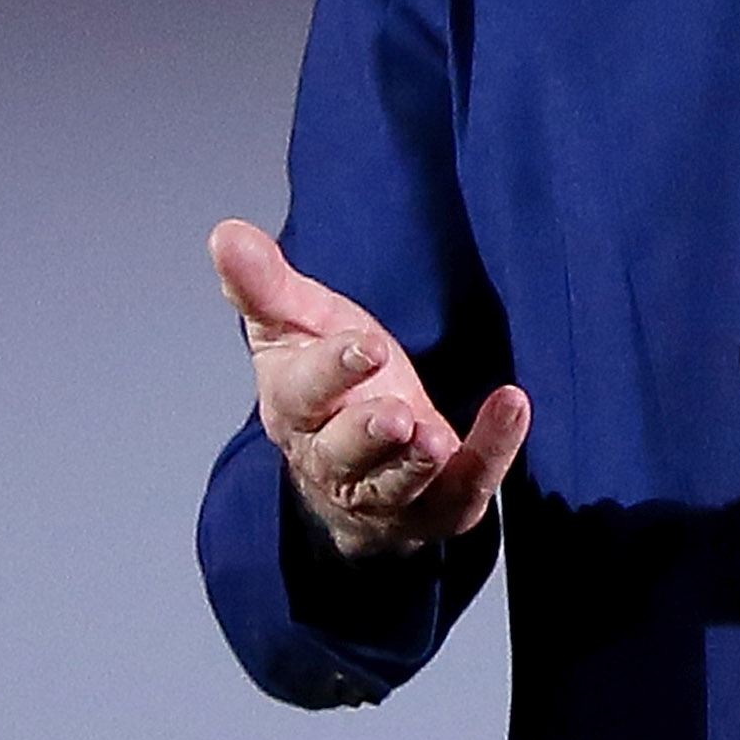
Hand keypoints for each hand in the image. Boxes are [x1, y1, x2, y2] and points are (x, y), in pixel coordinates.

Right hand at [213, 217, 530, 558]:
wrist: (359, 467)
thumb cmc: (330, 386)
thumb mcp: (298, 328)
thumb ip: (266, 286)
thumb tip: (226, 233)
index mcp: (296, 407)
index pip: (304, 393)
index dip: (332, 370)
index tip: (365, 345)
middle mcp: (334, 456)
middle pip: (343, 450)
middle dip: (366, 433)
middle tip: (395, 415)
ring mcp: (387, 488)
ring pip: (394, 483)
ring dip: (415, 462)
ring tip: (436, 438)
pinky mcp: (437, 505)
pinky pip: (464, 486)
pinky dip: (490, 452)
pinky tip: (512, 408)